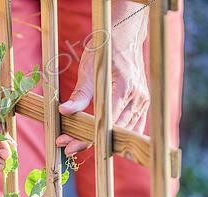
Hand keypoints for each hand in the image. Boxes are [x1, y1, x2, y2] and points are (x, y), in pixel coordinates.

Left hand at [57, 4, 149, 155]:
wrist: (127, 36)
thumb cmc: (107, 50)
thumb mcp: (89, 69)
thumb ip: (80, 94)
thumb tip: (64, 111)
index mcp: (125, 89)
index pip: (104, 124)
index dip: (85, 138)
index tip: (67, 145)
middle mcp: (137, 99)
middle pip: (110, 133)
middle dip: (87, 142)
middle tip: (67, 148)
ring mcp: (142, 104)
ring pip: (120, 134)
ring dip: (99, 142)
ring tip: (77, 145)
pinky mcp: (142, 106)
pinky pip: (130, 129)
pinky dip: (115, 137)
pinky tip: (99, 142)